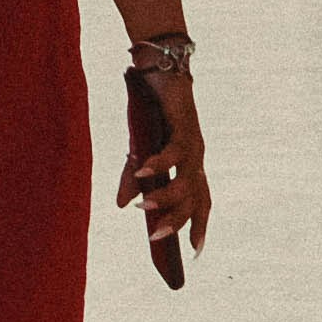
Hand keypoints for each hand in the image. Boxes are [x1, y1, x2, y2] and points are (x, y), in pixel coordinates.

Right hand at [121, 64, 210, 260]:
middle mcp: (196, 160)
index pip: (201, 203)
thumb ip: (131, 177)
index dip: (199, 227)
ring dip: (166, 197)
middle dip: (178, 222)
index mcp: (190, 166)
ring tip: (145, 207)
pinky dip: (158, 163)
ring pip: (187, 182)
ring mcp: (193, 145)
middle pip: (195, 201)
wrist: (158, 69)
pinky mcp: (184, 127)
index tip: (195, 253)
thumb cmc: (151, 109)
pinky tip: (142, 171)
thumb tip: (121, 205)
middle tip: (157, 238)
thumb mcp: (137, 148)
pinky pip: (174, 152)